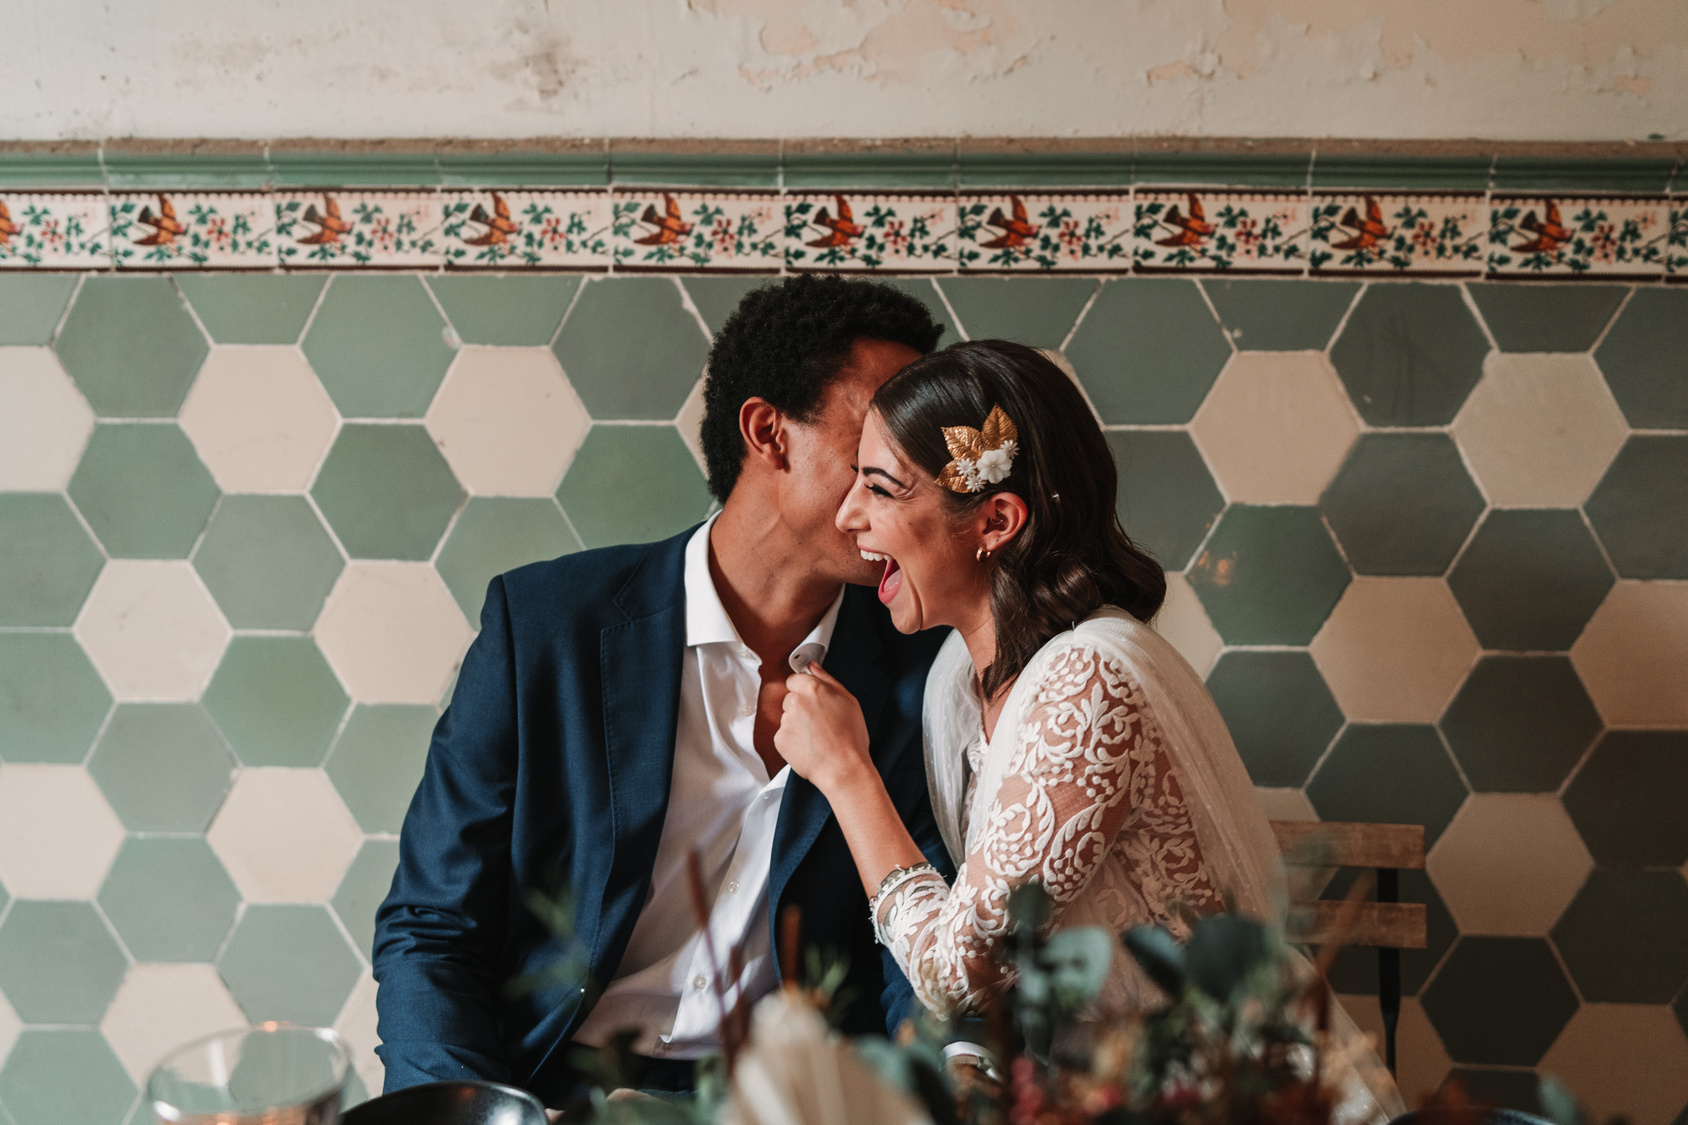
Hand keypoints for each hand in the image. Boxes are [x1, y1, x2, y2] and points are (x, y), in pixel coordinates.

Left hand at [774, 663, 872, 795]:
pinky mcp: (780, 739)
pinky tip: (809, 746)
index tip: (813, 701)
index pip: (794, 679)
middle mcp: (796, 702)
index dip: (805, 690)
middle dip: (800, 708)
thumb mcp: (849, 701)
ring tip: (817, 737)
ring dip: (797, 724)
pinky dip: (793, 740)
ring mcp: (786, 721)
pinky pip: (783, 735)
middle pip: (790, 698)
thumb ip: (827, 679)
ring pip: (787, 717)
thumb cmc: (850, 737)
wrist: (843, 768)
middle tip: (819, 722)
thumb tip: (813, 666)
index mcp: (812, 688)